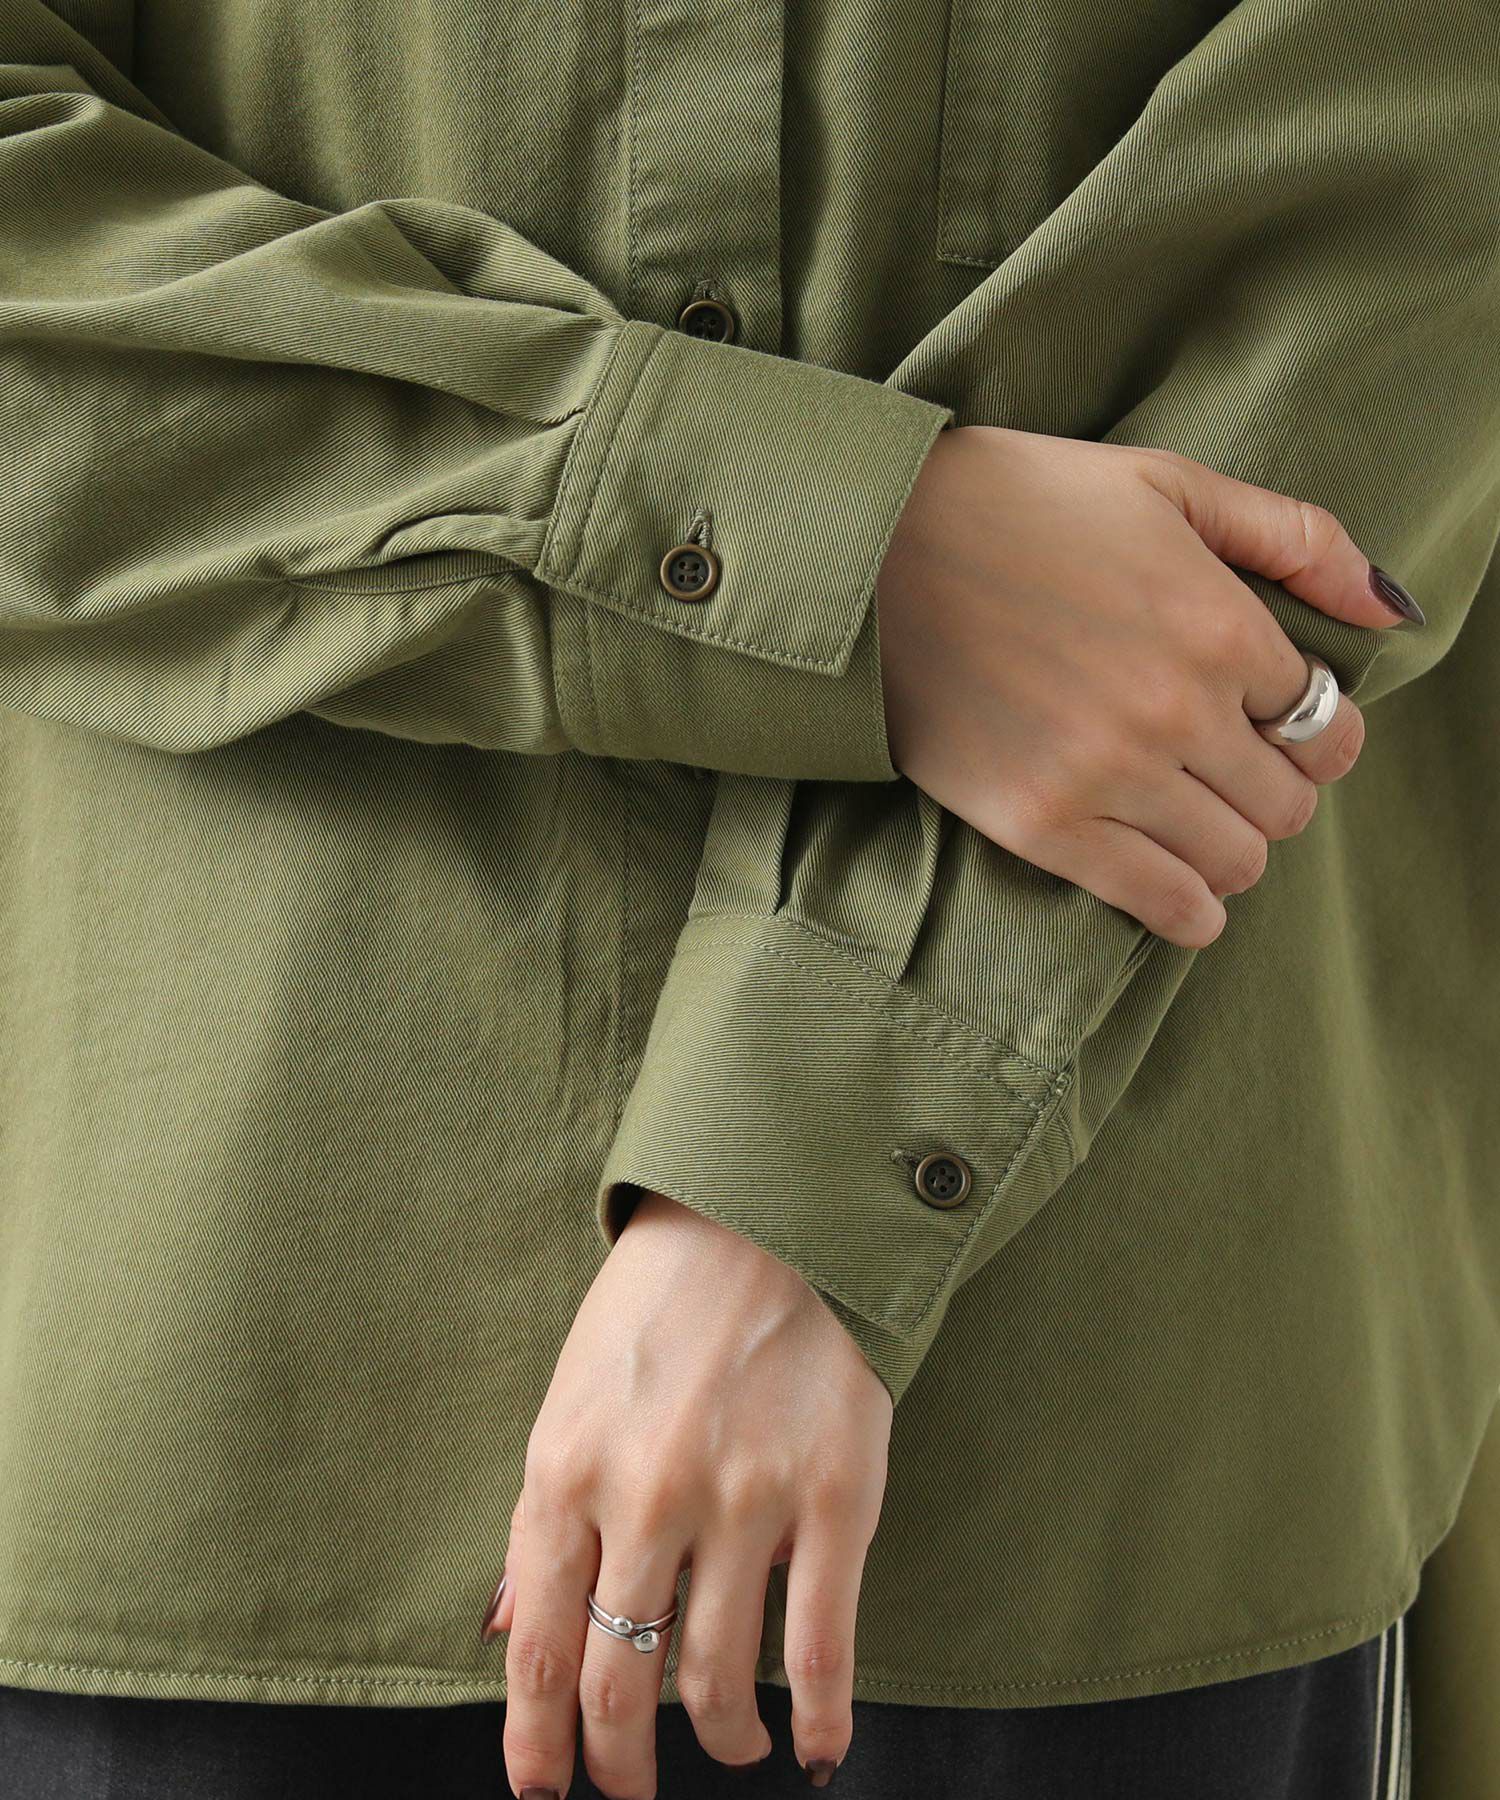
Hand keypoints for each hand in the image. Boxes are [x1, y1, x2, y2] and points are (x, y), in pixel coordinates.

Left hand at [487, 1190, 892, 1798]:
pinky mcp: (834, 1496)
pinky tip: (812, 1749)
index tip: (546, 1790)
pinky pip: (820, 1650)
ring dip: (719, 1742)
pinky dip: (816, 1721)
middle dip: (621, 1764)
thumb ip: (543, 1522)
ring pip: (715, 1681)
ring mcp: (744, 1500)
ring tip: (729, 1749)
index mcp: (564, 1470)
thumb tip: (505, 1633)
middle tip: (632, 1790)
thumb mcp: (569, 1399)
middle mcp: (646, 1498)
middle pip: (619, 1685)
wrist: (767, 1219)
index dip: (538, 1744)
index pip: (536, 1650)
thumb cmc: (656, 1310)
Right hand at [876, 425, 1414, 946]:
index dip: (1316, 730)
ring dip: (1234, 849)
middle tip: (1236, 774)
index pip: (1323, 722)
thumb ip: (1291, 536)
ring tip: (1203, 826)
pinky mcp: (1040, 824)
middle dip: (1276, 790)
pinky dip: (1190, 912)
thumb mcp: (1166, 481)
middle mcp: (1177, 711)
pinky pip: (1157, 900)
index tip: (1286, 728)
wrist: (871, 547)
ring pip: (1235, 859)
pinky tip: (1189, 903)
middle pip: (1287, 802)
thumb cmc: (1015, 502)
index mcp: (1218, 623)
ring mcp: (1108, 775)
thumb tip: (1391, 607)